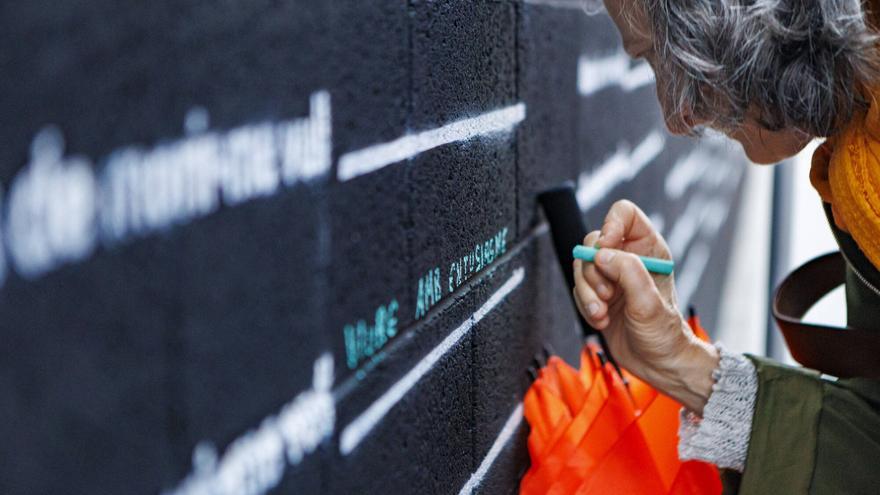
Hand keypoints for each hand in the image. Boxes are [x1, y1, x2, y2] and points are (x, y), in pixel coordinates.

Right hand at [572, 200, 718, 413]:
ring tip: (603, 313)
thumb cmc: (665, 334)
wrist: (658, 364)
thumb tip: (601, 254)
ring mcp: (611, 276)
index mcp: (649, 249)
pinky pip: (578, 289)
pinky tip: (602, 319)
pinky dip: (585, 306)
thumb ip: (628, 273)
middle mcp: (628, 258)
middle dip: (594, 270)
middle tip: (607, 294)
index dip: (610, 225)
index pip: (624, 215)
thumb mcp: (649, 303)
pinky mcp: (598, 295)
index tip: (604, 250)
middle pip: (593, 242)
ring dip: (588, 293)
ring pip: (581, 266)